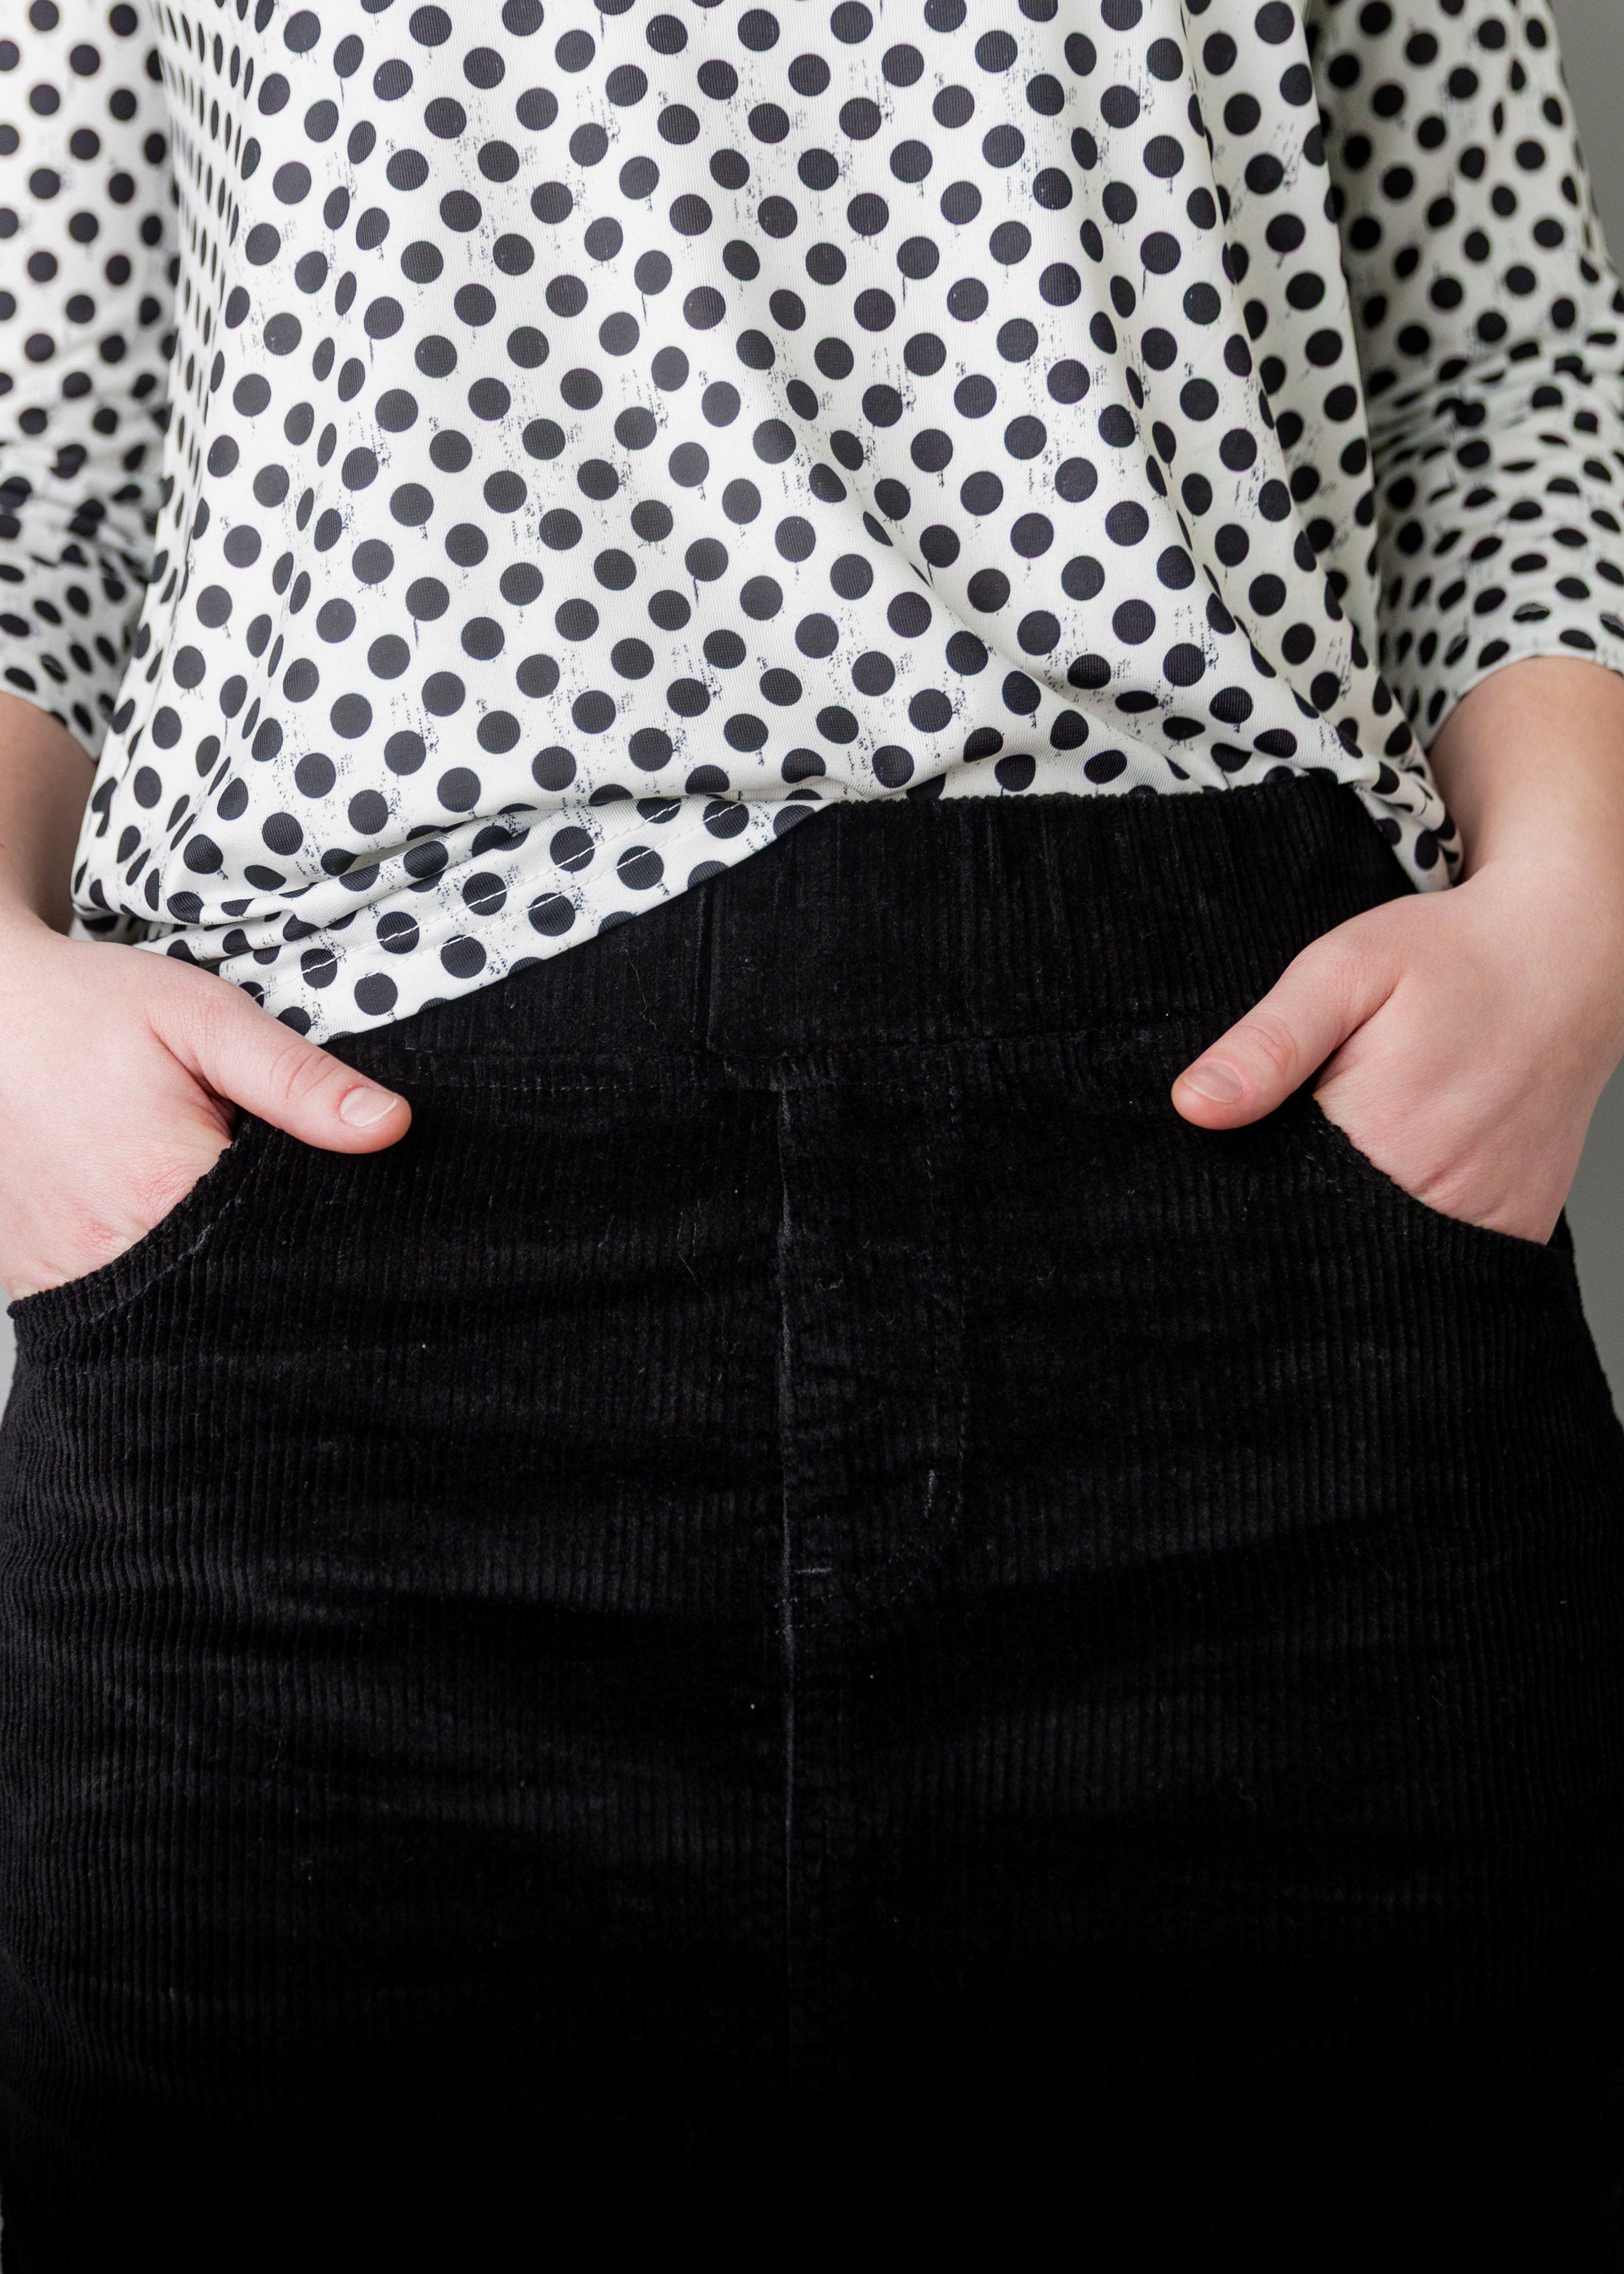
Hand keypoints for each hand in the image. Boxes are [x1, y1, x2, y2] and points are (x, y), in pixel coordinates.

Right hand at [0, 915, 408, 1300]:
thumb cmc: (89, 1008)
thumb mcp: (204, 1017)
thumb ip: (298, 1078)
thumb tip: (391, 1126)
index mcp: (169, 1188)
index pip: (291, 1241)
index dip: (321, 1218)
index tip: (323, 1185)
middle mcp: (114, 1252)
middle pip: (237, 1281)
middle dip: (270, 1246)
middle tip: (253, 1179)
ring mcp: (68, 1277)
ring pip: (182, 1305)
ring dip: (213, 1266)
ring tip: (204, 1198)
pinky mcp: (38, 1284)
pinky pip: (118, 1307)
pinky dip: (154, 1277)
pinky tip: (161, 1226)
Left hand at [1172, 659, 1623, 1243]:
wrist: (1568, 954)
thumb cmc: (1452, 955)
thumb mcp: (1344, 970)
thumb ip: (1270, 1043)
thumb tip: (1194, 1105)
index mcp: (1384, 1138)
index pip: (1272, 1206)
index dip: (1244, 1185)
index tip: (1248, 1148)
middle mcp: (1442, 1195)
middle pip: (1328, 1238)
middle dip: (1298, 1204)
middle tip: (1313, 1135)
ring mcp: (1488, 1222)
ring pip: (1385, 1257)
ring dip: (1355, 1222)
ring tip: (1362, 1148)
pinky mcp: (1516, 1229)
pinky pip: (1443, 1259)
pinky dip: (1411, 1232)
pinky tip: (1401, 1174)